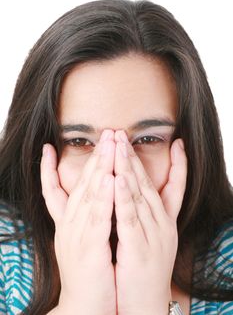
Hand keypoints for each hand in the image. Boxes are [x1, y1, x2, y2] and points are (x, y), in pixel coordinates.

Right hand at [40, 130, 116, 314]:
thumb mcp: (84, 239)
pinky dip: (102, 197)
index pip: (73, 184)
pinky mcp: (88, 247)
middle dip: (97, 156)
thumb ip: (89, 216)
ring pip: (89, 194)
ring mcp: (77, 233)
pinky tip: (109, 179)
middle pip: (83, 182)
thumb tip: (99, 196)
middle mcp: (70, 222)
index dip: (80, 161)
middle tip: (107, 133)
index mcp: (70, 220)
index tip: (85, 142)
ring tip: (109, 146)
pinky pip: (96, 217)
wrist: (84, 306)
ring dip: (100, 168)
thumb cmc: (89, 271)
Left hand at [114, 130, 186, 314]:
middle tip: (122, 135)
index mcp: (165, 222)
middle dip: (134, 157)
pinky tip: (117, 179)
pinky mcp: (138, 249)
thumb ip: (147, 215)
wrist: (145, 306)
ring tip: (119, 148)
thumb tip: (139, 194)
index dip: (178, 164)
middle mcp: (162, 225)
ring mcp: (153, 236)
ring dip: (129, 170)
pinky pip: (130, 218)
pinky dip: (124, 197)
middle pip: (148, 185)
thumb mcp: (152, 238)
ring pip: (140, 196)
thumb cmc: (144, 270)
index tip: (177, 142)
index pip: (175, 187)